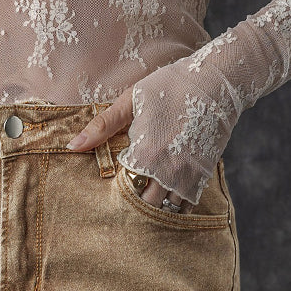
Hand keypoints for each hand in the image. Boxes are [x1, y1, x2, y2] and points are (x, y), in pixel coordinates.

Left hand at [66, 90, 193, 213]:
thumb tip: (72, 146)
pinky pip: (187, 205)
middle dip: (134, 203)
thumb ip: (102, 126)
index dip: (116, 190)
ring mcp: (185, 176)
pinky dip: (176, 206)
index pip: (123, 190)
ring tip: (146, 198)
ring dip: (155, 207)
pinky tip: (167, 197)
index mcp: (144, 155)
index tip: (113, 185)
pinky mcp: (202, 175)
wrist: (218, 81)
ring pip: (166, 209)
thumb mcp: (132, 100)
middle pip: (143, 205)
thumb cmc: (171, 85)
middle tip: (126, 199)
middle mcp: (165, 171)